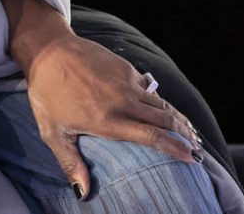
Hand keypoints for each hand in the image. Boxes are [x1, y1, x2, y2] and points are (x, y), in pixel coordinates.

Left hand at [21, 31, 200, 198]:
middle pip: (165, 120)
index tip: (191, 158)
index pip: (152, 137)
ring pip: (161, 103)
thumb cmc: (47, 93)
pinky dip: (161, 100)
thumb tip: (82, 193)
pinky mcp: (125, 68)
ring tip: (189, 131)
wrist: (47, 49)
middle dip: (185, 135)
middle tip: (197, 149)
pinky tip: (165, 109)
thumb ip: (71, 163)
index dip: (175, 148)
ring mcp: (126, 82)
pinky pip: (149, 88)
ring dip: (178, 118)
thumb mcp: (53, 132)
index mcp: (107, 120)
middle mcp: (122, 101)